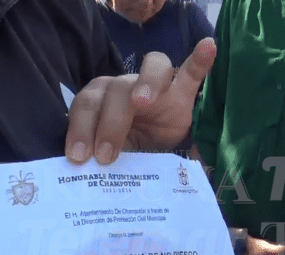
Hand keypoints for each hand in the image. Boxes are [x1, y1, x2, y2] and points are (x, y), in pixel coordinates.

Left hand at [65, 38, 216, 164]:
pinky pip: (192, 72)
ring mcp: (158, 85)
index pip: (88, 103)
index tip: (79, 156)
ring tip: (142, 101)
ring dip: (145, 83)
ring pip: (151, 70)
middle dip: (108, 123)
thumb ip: (97, 156)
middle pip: (116, 90)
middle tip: (105, 156)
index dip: (81, 128)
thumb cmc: (126, 149)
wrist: (156, 150)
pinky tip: (207, 47)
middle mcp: (126, 85)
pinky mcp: (184, 92)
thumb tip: (76, 177)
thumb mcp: (110, 155)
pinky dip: (199, 60)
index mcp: (102, 97)